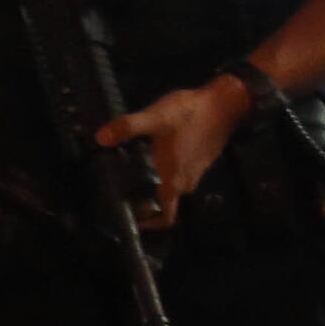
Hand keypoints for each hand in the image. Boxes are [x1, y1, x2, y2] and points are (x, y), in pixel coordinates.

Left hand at [97, 79, 252, 226]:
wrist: (224, 102)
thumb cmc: (190, 114)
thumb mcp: (155, 117)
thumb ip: (127, 127)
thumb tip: (100, 138)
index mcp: (173, 180)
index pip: (164, 217)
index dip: (147, 223)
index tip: (126, 217)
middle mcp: (184, 183)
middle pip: (162, 204)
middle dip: (141, 201)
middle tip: (116, 188)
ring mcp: (193, 174)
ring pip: (168, 189)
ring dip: (150, 186)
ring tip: (126, 171)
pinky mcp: (197, 163)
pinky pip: (175, 177)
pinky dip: (161, 173)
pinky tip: (146, 156)